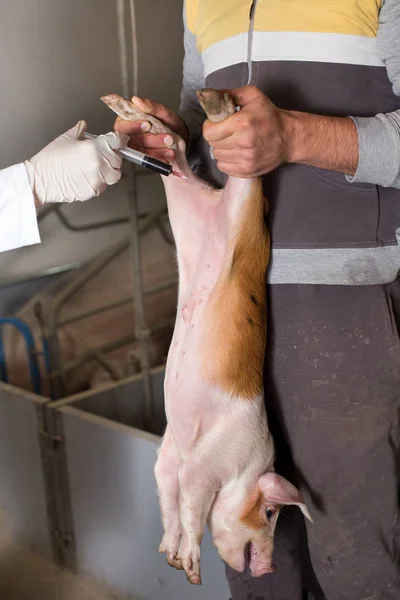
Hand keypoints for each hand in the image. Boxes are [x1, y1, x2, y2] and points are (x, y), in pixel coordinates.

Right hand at [24, 121, 128, 205]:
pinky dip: (100, 181)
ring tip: (94, 167)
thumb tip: (84, 125)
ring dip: (109, 170)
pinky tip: (87, 176)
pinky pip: (104, 185)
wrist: (40, 180)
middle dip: (112, 157)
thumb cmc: (50, 160)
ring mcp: (97, 179)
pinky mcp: (94, 191)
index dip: (119, 140)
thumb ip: (79, 130)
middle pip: (118, 160)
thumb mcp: (65, 139)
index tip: (120, 140)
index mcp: (93, 148)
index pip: (116, 141)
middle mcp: (98, 164)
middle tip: (102, 155)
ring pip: (114, 175)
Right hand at [114, 96, 188, 162]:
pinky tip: (169, 152)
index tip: (147, 125)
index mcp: (127, 120)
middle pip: (132, 140)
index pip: (122, 126)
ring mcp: (135, 147)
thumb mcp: (163, 111)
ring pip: (141, 150)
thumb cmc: (167, 122)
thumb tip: (137, 100)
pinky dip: (159, 155)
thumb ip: (151, 106)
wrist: (180, 135)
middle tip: (167, 137)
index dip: (132, 126)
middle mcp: (128, 135)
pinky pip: (148, 159)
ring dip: (157, 149)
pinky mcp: (143, 157)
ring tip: (171, 143)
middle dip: (150, 139)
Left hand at [203, 85, 357, 177]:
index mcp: (242, 123)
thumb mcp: (253, 96)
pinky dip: (227, 160)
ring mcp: (245, 159)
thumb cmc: (270, 116)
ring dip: (222, 149)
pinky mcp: (247, 171)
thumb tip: (211, 97)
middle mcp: (243, 143)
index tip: (217, 123)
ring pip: (218, 156)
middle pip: (212, 144)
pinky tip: (236, 152)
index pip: (209, 132)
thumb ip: (230, 94)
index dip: (210, 126)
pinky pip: (224, 167)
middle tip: (227, 132)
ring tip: (234, 142)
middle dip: (217, 136)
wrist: (289, 138)